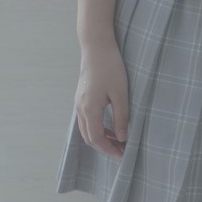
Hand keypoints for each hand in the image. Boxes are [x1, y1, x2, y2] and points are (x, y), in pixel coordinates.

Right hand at [75, 40, 129, 156]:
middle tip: (121, 151)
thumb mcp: (120, 93)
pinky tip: (110, 125)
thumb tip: (122, 138)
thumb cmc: (111, 67)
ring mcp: (78, 102)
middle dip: (104, 147)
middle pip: (89, 137)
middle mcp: (80, 108)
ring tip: (118, 140)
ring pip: (86, 129)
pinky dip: (97, 127)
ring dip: (100, 137)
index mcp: (90, 109)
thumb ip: (121, 117)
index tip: (122, 155)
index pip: (97, 138)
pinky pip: (86, 119)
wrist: (96, 47)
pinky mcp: (81, 97)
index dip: (109, 149)